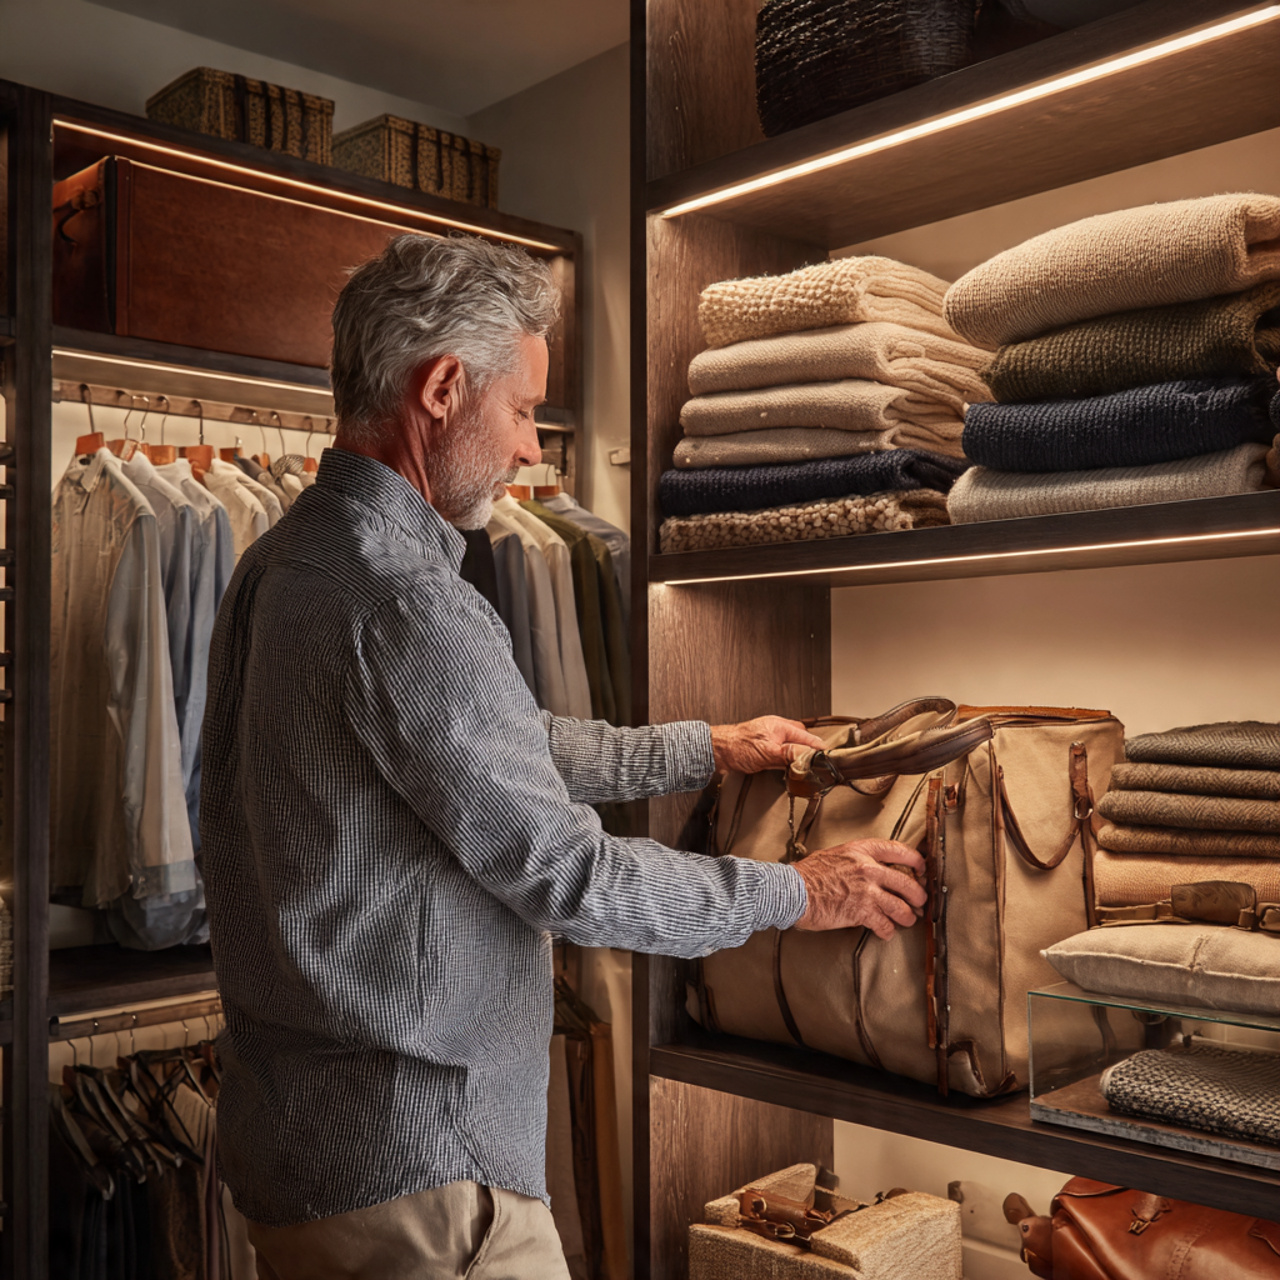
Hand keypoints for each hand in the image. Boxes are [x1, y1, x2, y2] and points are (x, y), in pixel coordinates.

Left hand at [710, 716, 825, 774]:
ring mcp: (771, 739)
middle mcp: (778, 730)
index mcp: (781, 726)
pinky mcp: (765, 748)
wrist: (717, 751)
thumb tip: (808, 755)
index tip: (830, 758)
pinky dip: (789, 761)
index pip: (808, 738)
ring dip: (798, 757)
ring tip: (807, 769)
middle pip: (802, 741)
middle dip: (810, 753)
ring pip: (793, 748)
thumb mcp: (767, 752)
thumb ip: (789, 754)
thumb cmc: (737, 747)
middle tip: (819, 766)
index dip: (819, 749)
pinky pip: (783, 753)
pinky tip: (789, 768)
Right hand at [793, 839, 927, 939]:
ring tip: (905, 920)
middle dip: (918, 896)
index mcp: (862, 851)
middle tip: (919, 902)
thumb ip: (856, 860)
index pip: (899, 850)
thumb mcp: (835, 855)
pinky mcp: (862, 912)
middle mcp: (868, 869)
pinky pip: (886, 925)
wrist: (793, 891)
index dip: (916, 860)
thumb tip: (871, 868)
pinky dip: (887, 931)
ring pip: (902, 907)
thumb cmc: (808, 874)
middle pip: (908, 883)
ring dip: (907, 917)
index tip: (921, 868)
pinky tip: (885, 932)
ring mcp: (867, 891)